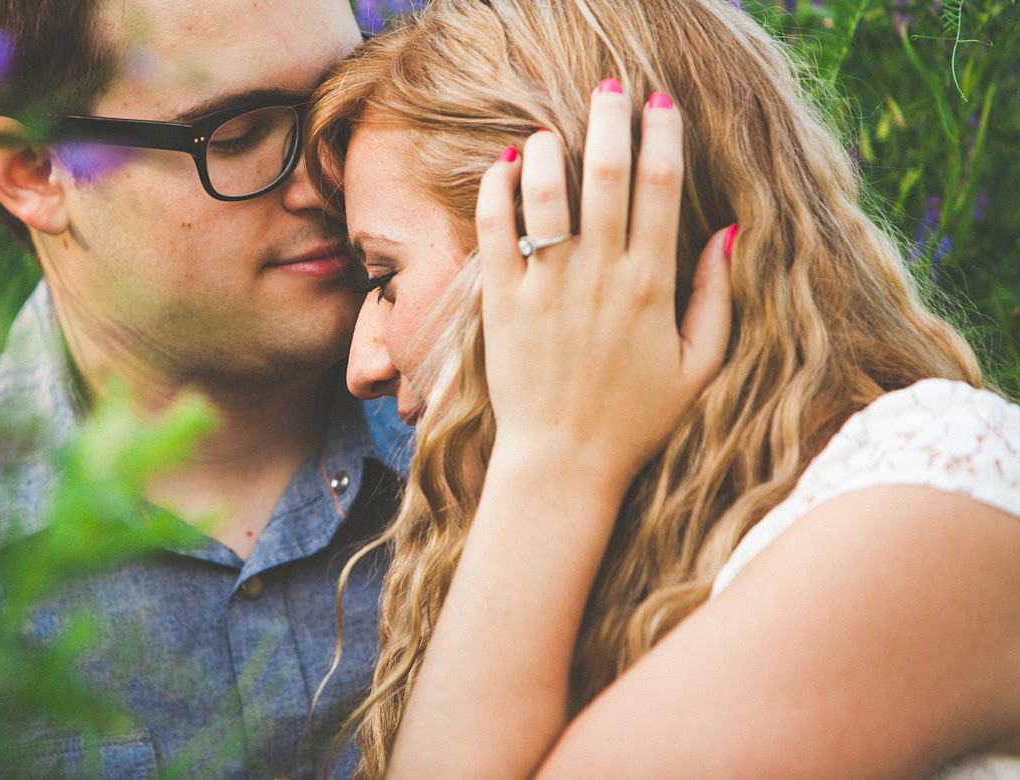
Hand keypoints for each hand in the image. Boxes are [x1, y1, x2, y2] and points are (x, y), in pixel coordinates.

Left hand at [476, 85, 733, 490]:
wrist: (563, 463)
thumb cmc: (636, 419)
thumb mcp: (700, 367)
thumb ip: (717, 297)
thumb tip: (730, 231)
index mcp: (651, 285)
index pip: (662, 186)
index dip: (662, 135)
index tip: (661, 103)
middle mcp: (599, 276)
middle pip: (607, 172)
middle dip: (610, 118)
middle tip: (611, 86)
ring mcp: (546, 287)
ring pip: (548, 191)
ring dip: (553, 146)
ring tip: (556, 128)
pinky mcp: (502, 302)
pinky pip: (496, 229)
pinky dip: (500, 188)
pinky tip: (508, 164)